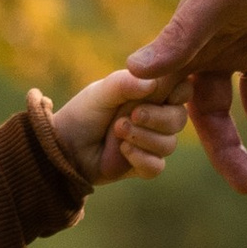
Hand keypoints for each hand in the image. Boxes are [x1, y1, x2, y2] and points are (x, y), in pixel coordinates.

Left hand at [36, 69, 186, 188]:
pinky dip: (141, 158)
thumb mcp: (102, 92)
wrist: (64, 147)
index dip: (179, 91)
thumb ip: (125, 83)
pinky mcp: (143, 165)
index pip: (182, 89)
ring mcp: (151, 142)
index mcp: (151, 93)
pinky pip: (157, 166)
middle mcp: (156, 117)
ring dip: (143, 138)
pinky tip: (123, 151)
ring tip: (117, 132)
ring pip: (169, 144)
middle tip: (131, 115)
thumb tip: (153, 82)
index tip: (165, 92)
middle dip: (158, 118)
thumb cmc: (84, 113)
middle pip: (179, 118)